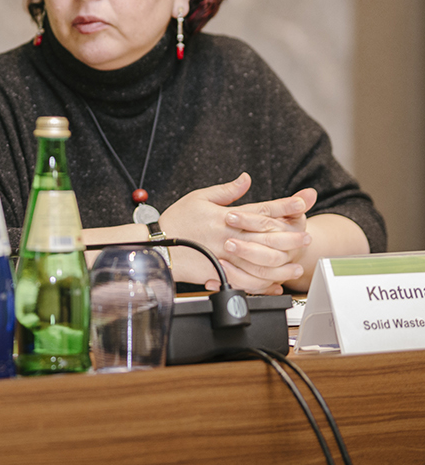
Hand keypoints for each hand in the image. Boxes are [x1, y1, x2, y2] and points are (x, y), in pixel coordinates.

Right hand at [158, 173, 312, 292]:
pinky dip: (262, 283)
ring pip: (260, 261)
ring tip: (295, 266)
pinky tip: (273, 285)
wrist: (158, 244)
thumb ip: (226, 190)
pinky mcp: (219, 272)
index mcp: (226, 216)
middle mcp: (228, 235)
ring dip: (281, 264)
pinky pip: (245, 281)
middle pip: (267, 236)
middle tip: (307, 238)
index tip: (302, 203)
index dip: (284, 205)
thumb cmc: (177, 220)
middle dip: (290, 236)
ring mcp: (225, 255)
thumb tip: (246, 179)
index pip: (261, 209)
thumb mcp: (199, 197)